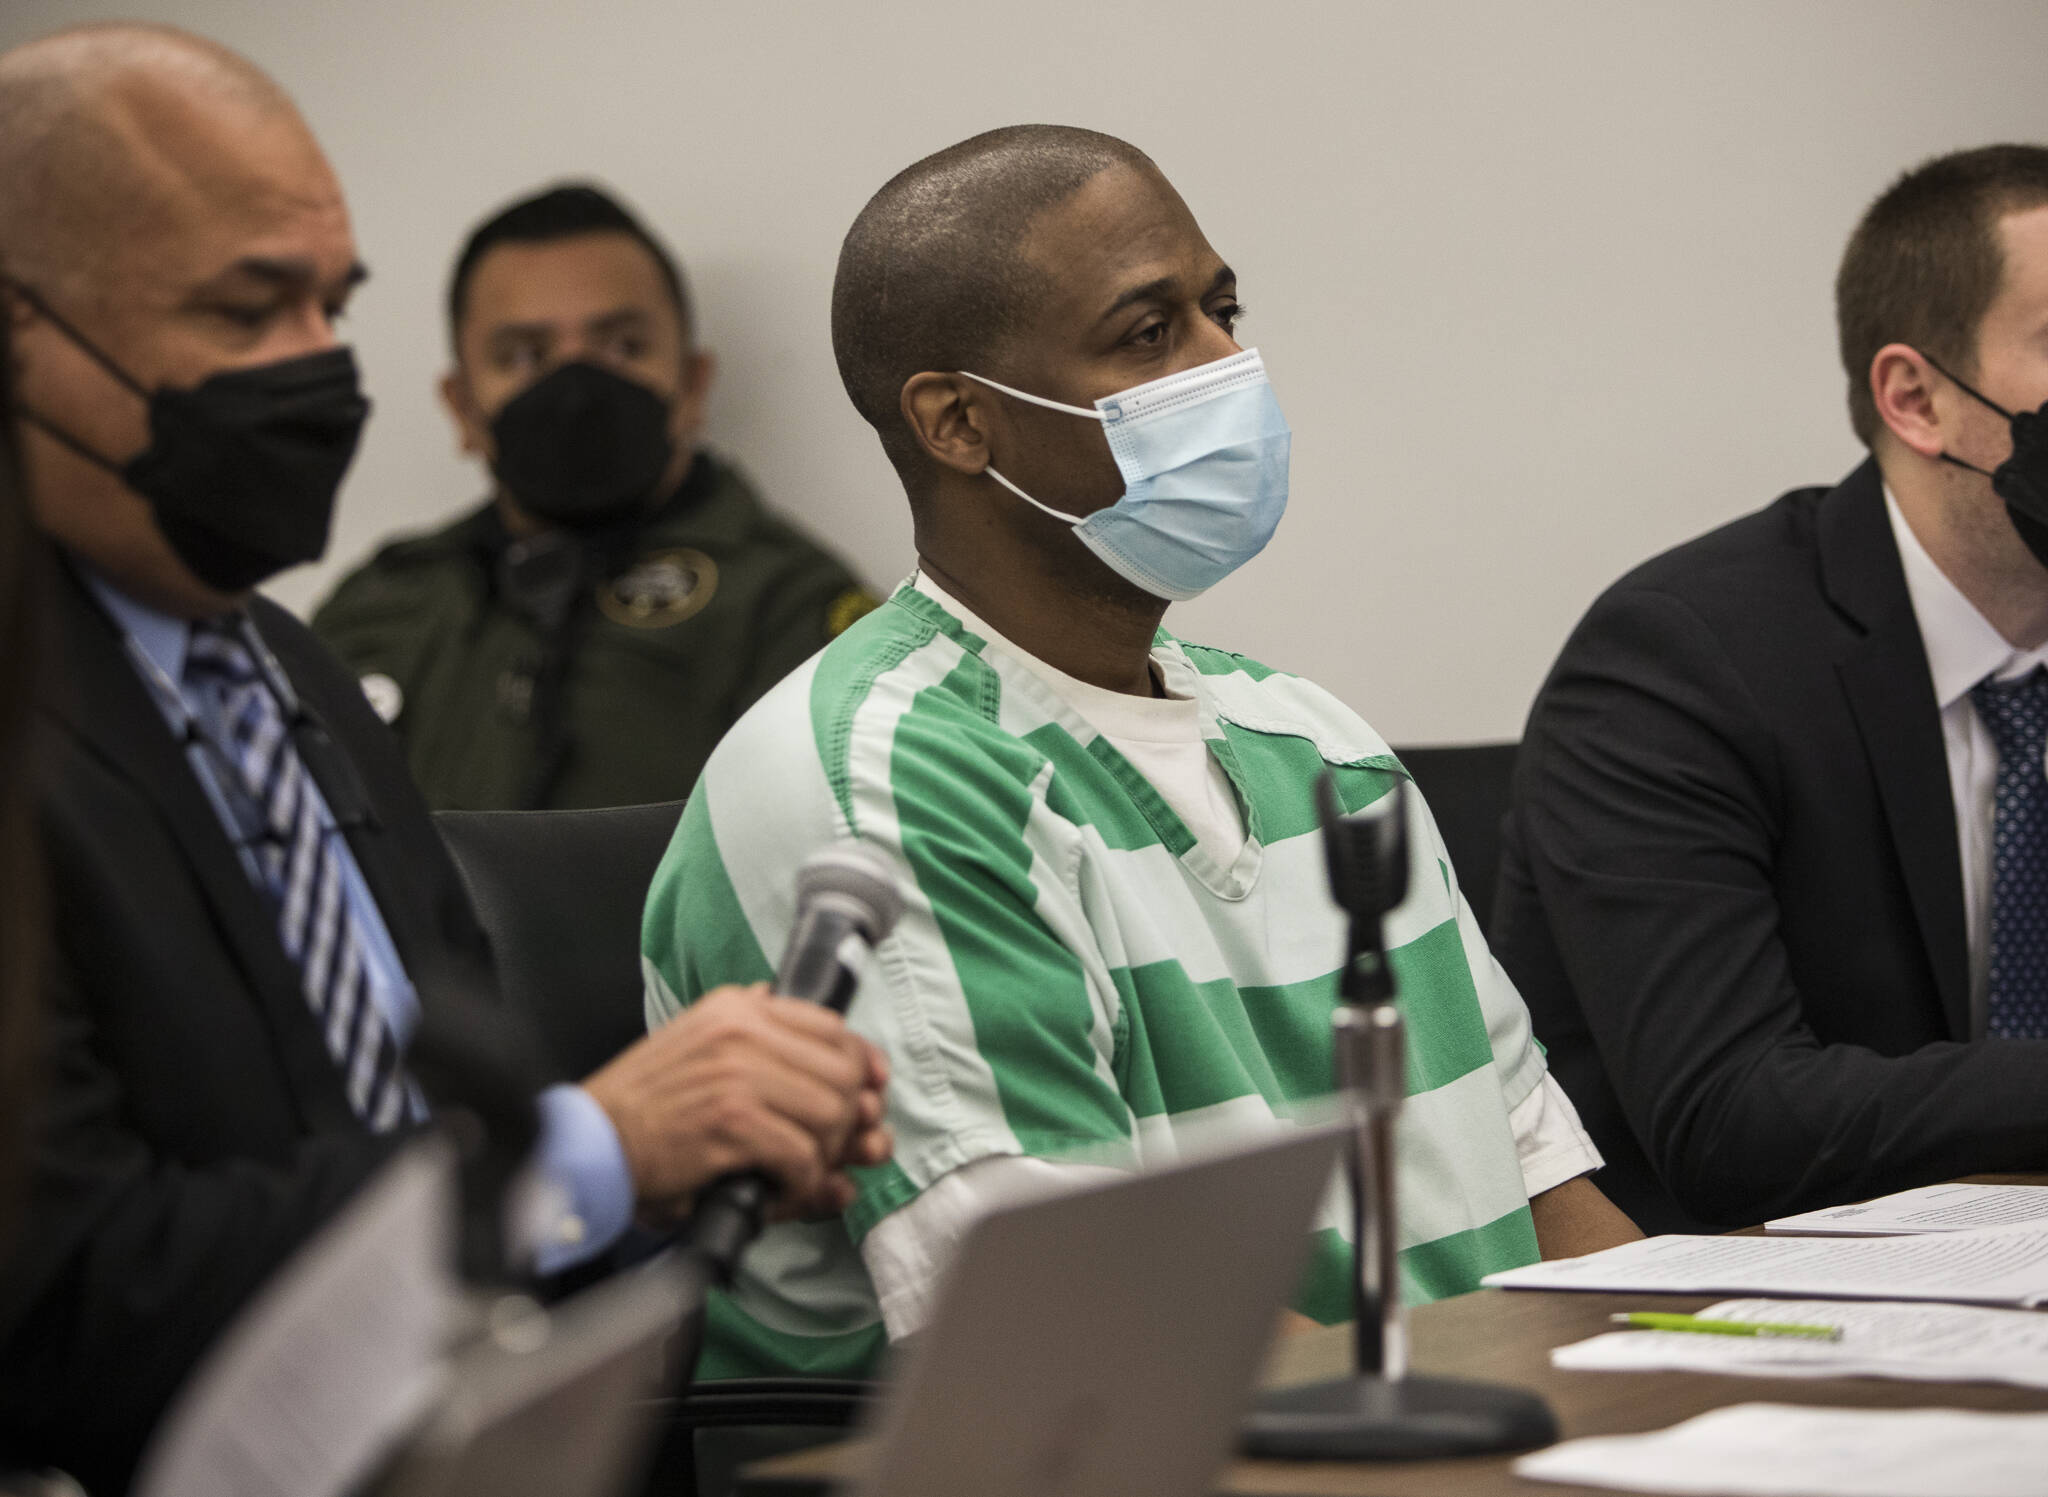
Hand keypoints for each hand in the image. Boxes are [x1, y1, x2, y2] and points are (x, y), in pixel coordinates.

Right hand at [582, 983, 891, 1220]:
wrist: (590, 1142)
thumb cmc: (645, 1106)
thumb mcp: (698, 1045)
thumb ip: (759, 1038)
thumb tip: (843, 1058)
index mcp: (738, 1008)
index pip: (831, 1026)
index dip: (861, 1065)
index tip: (870, 1094)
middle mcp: (743, 1031)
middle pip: (842, 1073)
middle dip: (849, 1121)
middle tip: (832, 1151)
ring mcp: (737, 1074)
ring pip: (831, 1115)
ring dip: (825, 1157)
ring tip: (799, 1176)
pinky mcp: (730, 1122)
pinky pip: (802, 1156)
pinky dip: (802, 1185)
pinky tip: (778, 1194)